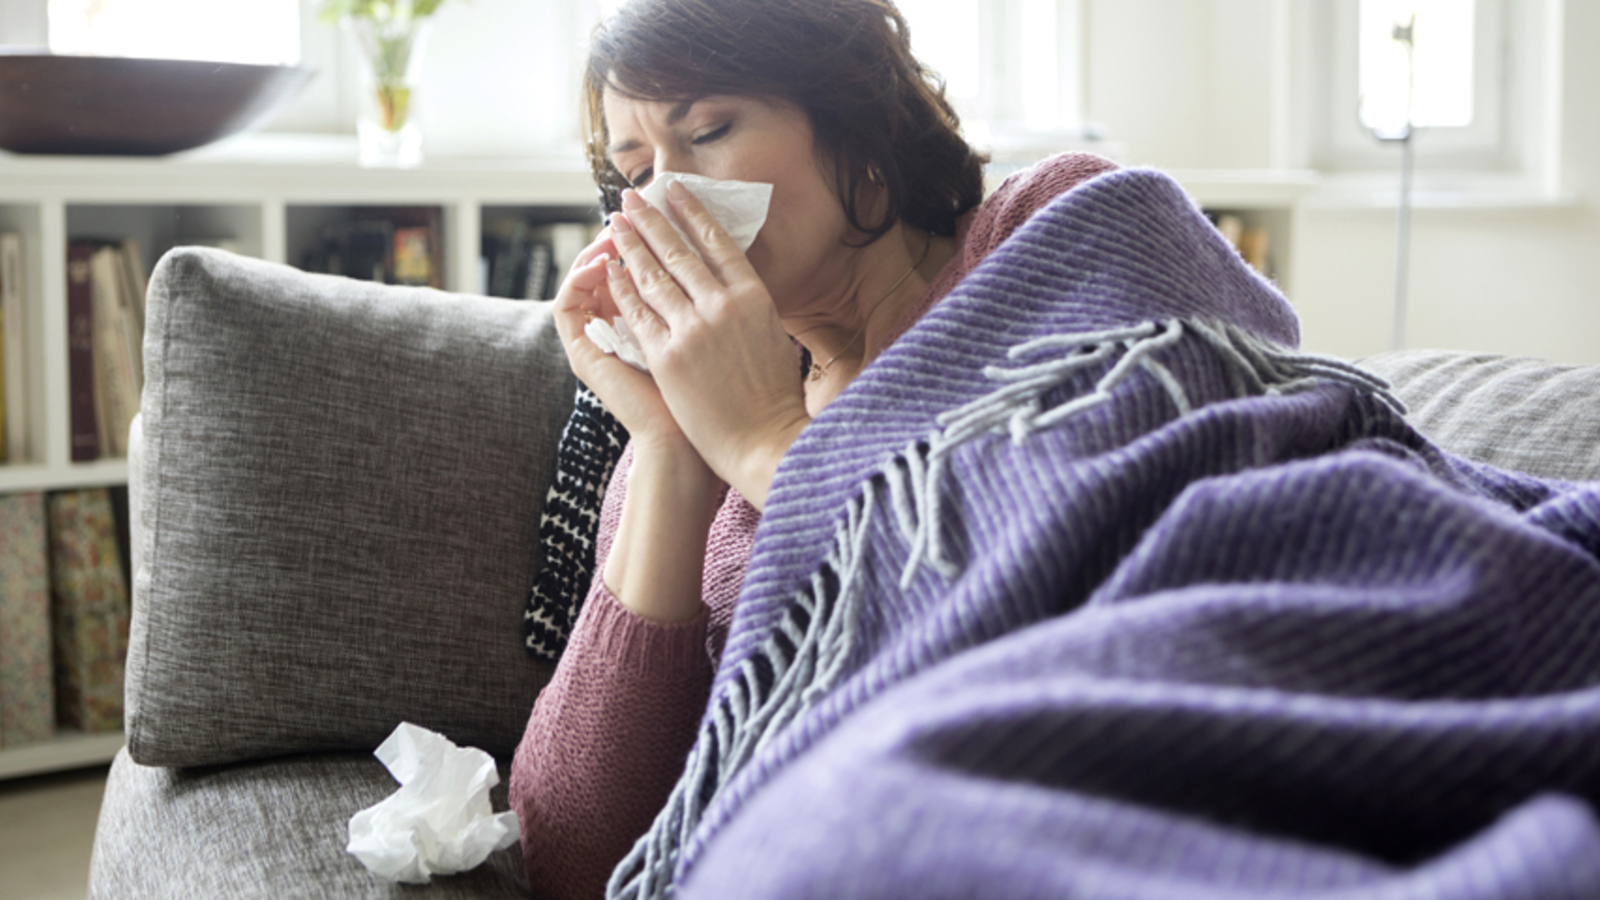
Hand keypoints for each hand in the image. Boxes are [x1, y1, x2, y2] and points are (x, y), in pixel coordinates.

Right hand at [550, 226, 696, 455]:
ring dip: (598, 249)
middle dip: (626, 234)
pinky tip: (598, 260)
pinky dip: (578, 278)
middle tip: (635, 205)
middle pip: (610, 269)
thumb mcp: (711, 338)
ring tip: (616, 227)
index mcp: (648, 325)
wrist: (689, 446)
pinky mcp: (582, 356)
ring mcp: (596, 343)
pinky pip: (567, 306)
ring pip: (583, 281)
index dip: (650, 238)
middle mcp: (617, 331)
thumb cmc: (714, 401)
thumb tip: (719, 260)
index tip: (666, 210)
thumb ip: (704, 304)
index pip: (639, 270)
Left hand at [606, 183, 810, 507]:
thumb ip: (747, 306)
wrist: (762, 441)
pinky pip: (638, 313)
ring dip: (631, 245)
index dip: (692, 214)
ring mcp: (693, 330)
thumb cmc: (773, 397)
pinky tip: (610, 270)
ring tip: (616, 223)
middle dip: (651, 221)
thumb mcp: (773, 336)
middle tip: (631, 198)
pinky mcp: (668, 356)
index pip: (718, 243)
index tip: (674, 191)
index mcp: (755, 297)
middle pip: (679, 252)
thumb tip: (728, 284)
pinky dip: (622, 288)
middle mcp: (722, 306)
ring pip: (654, 277)